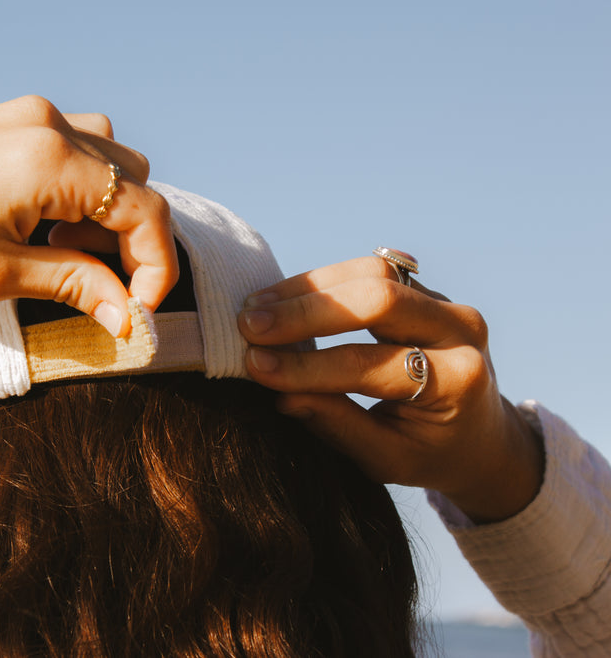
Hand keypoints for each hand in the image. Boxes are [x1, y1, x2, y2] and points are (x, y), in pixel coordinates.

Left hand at [0, 95, 177, 336]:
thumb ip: (74, 286)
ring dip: (105, 211)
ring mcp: (28, 114)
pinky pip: (74, 146)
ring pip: (109, 159)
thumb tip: (129, 315)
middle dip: (130, 240)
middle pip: (134, 180)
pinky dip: (78, 188)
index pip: (145, 209)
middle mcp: (49, 124)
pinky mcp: (9, 118)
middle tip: (93, 284)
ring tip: (59, 250)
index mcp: (50, 160)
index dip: (156, 265)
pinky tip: (40, 221)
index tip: (138, 309)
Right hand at [237, 256, 543, 523]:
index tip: (255, 367)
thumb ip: (337, 425)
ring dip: (307, 287)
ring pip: (372, 271)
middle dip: (307, 312)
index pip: (371, 365)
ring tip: (255, 306)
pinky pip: (370, 270)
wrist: (482, 436)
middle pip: (379, 299)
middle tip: (249, 326)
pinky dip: (320, 283)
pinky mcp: (424, 289)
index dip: (308, 366)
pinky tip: (279, 298)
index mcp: (458, 382)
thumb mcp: (386, 459)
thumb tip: (280, 394)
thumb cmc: (429, 454)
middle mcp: (461, 331)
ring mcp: (446, 302)